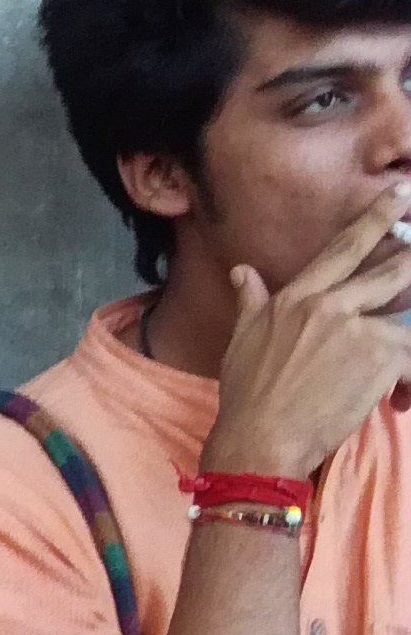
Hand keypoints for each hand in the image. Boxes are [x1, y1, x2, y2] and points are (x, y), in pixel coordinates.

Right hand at [208, 198, 410, 481]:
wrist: (260, 438)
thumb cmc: (247, 396)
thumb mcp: (241, 341)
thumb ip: (250, 301)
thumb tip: (241, 271)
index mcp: (296, 298)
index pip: (342, 250)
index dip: (374, 220)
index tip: (398, 196)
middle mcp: (327, 305)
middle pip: (386, 271)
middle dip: (410, 257)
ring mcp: (355, 327)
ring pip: (403, 316)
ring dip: (405, 333)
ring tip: (399, 352)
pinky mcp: (379, 355)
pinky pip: (409, 354)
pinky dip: (406, 379)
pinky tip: (399, 398)